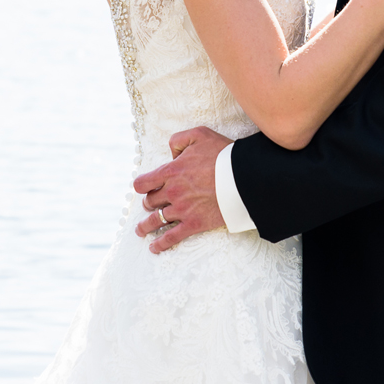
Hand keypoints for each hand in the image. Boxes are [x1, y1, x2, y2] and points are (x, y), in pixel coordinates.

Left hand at [131, 126, 230, 253]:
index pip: (143, 183)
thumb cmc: (222, 154)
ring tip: (140, 230)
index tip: (143, 189)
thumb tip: (171, 154)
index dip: (142, 186)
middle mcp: (172, 192)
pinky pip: (172, 237)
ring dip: (146, 226)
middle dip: (149, 203)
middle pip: (150, 202)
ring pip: (156, 221)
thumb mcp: (199, 135)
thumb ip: (178, 140)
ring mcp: (182, 209)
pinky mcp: (194, 223)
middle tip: (150, 206)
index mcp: (171, 171)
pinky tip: (154, 248)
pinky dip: (160, 244)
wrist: (243, 177)